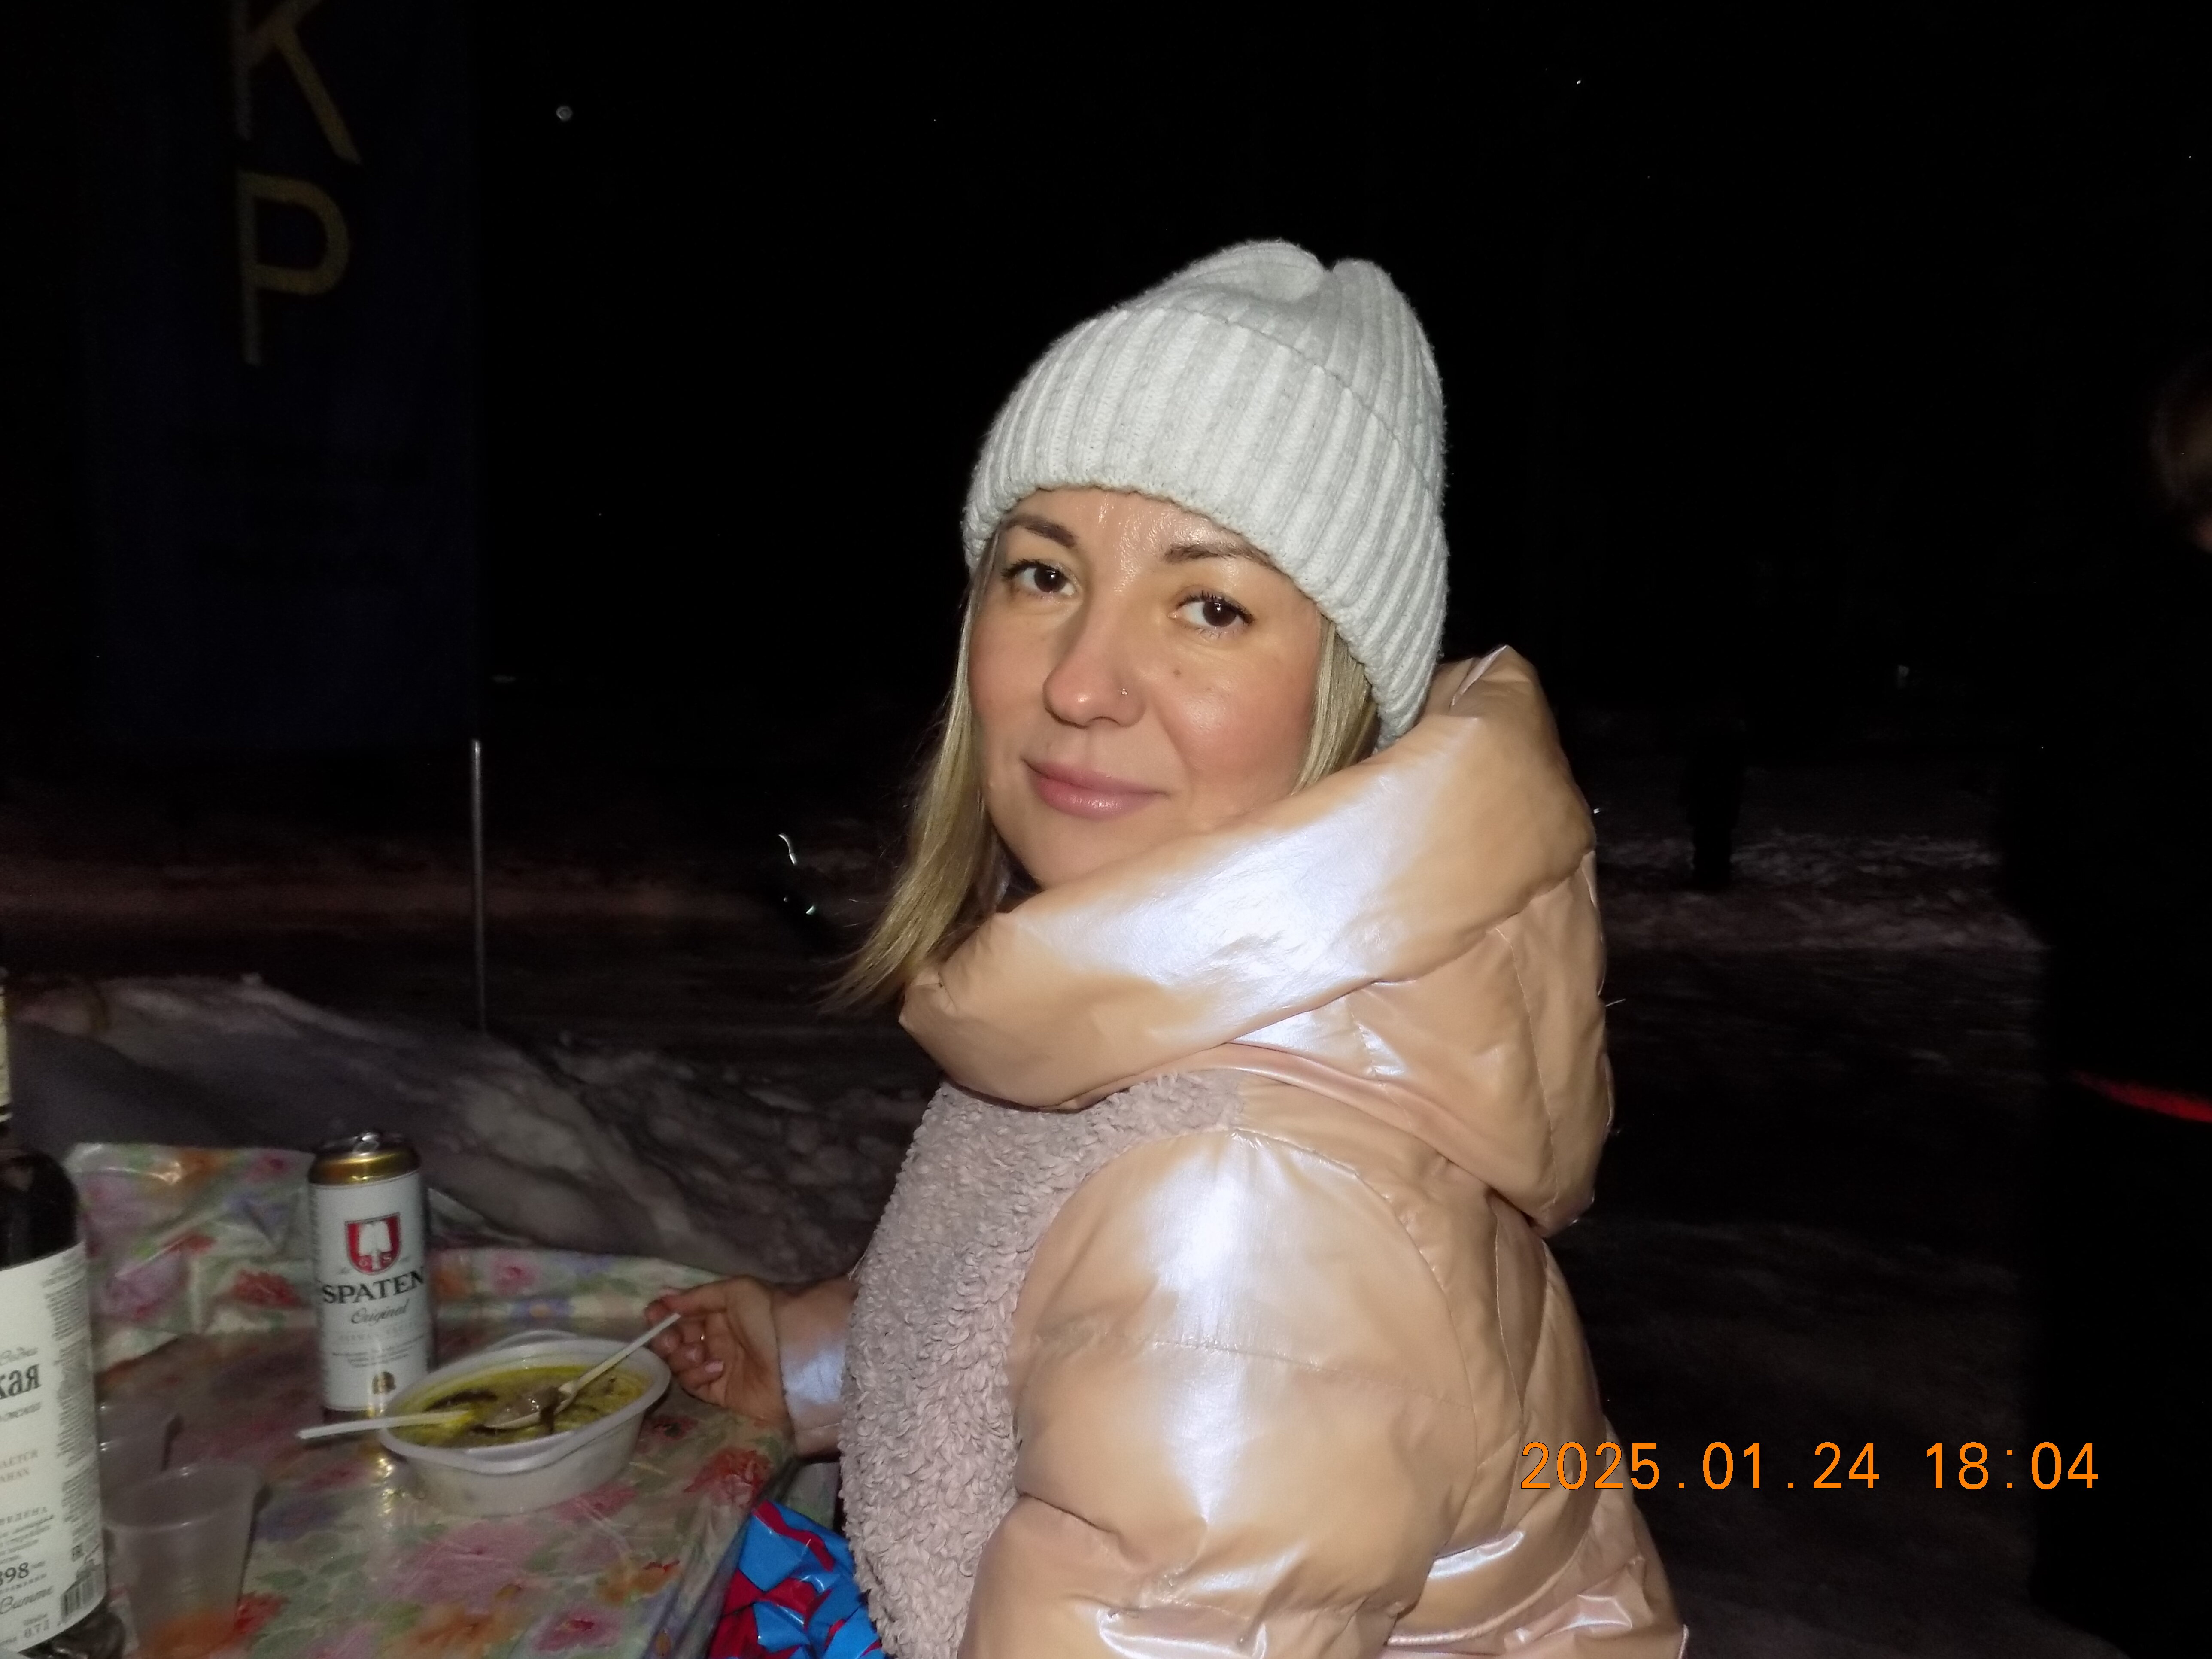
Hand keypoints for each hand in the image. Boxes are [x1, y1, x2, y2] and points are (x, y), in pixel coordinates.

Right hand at [646, 1279, 789, 1436]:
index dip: (665, 1315)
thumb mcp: (737, 1291)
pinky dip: (696, 1376)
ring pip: (681, 1363)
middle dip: (667, 1338)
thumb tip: (664, 1298)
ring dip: (682, 1357)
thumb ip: (699, 1296)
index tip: (653, 1315)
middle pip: (677, 1340)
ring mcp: (718, 1366)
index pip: (683, 1314)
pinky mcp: (721, 1392)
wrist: (795, 1358)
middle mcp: (717, 1338)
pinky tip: (714, 1369)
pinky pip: (694, 1385)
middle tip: (670, 1340)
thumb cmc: (768, 1317)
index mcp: (721, 1313)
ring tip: (700, 1353)